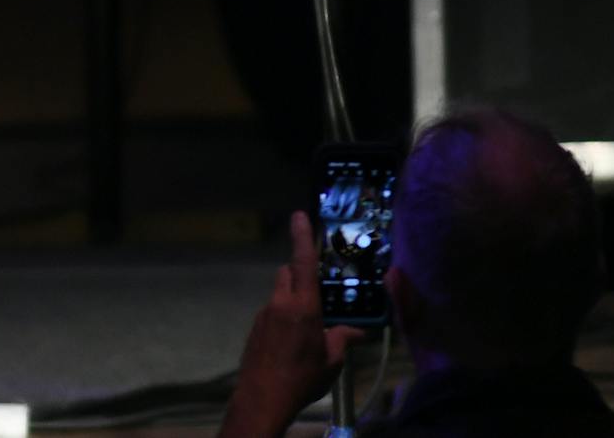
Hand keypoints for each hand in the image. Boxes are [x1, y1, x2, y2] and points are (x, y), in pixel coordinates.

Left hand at [219, 211, 362, 437]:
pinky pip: (272, 314)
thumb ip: (343, 340)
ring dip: (292, 300)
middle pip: (287, 273)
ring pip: (279, 294)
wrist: (262, 399)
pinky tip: (291, 345)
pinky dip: (282, 319)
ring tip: (308, 328)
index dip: (302, 236)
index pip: (303, 262)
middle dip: (300, 275)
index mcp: (303, 306)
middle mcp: (280, 303)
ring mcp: (264, 315)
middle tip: (317, 293)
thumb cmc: (301, 378)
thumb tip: (358, 332)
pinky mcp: (255, 330)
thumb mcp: (331, 361)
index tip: (299, 215)